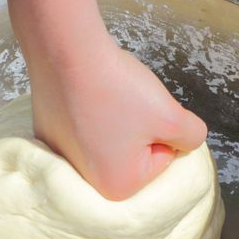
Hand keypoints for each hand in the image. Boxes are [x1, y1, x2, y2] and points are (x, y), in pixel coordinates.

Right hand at [0, 0, 205, 199]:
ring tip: (104, 96)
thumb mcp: (173, 117)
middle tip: (125, 102)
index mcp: (117, 186)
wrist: (67, 51)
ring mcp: (60, 156)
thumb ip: (192, 136)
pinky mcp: (46, 133)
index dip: (161, 128)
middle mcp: (84, 180)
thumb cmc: (119, 89)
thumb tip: (185, 139)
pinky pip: (82, 125)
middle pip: (133, 151)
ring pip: (108, 137)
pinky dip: (88, 110)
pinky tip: (82, 93)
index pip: (161, 157)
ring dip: (114, 117)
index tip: (144, 109)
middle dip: (138, 126)